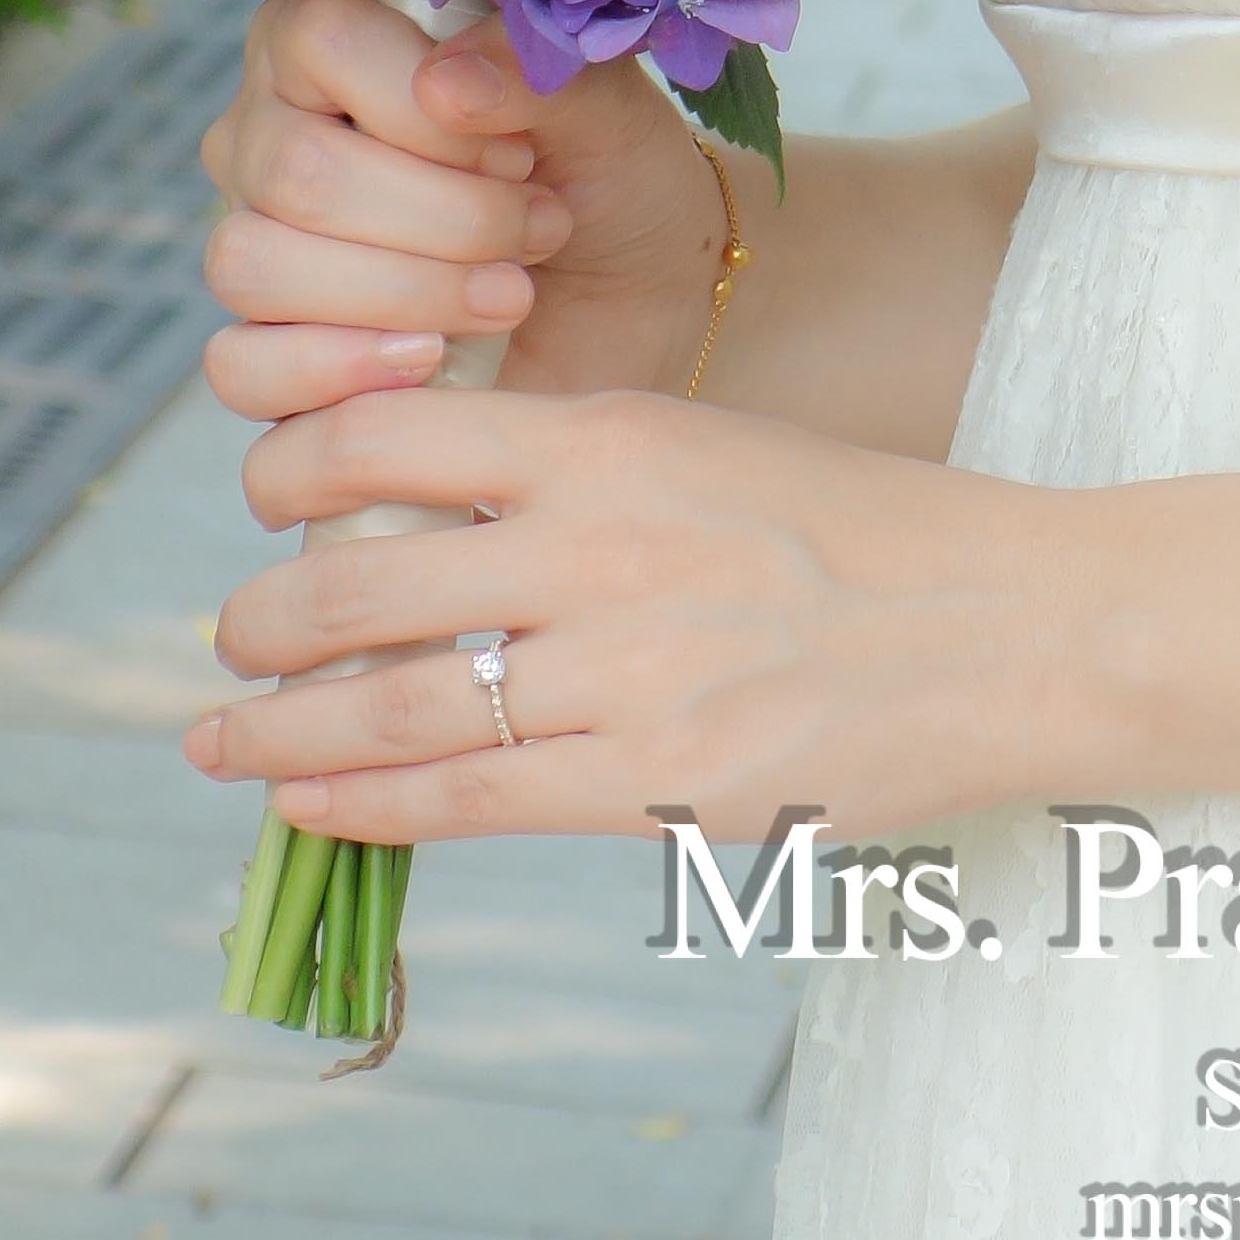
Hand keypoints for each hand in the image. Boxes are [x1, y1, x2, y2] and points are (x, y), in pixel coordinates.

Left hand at [181, 379, 1084, 842]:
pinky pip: (461, 798)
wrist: (1017, 625)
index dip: (294, 473)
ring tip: (222, 737)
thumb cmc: (874, 538)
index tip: (267, 502)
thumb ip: (584, 487)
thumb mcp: (718, 454)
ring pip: (387, 705)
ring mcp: (622, 671)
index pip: (389, 438)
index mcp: (614, 436)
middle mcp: (598, 543)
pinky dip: (357, 803)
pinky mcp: (653, 784)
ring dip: (277, 730)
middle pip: (359, 579)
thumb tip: (438, 538)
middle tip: (231, 641)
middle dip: (265, 621)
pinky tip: (304, 803)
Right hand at [199, 0, 738, 426]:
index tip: (520, 152)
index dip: (425, 104)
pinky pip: (242, 367)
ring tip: (511, 294)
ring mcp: (255, 247)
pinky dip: (340, 371)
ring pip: (256, 265)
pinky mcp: (267, 357)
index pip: (322, 38)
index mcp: (327, 43)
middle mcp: (267, 137)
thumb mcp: (604, 107)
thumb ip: (529, 70)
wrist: (645, 305)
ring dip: (408, 290)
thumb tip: (442, 83)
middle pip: (296, 170)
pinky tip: (431, 359)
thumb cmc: (609, 180)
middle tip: (540, 227)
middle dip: (445, 215)